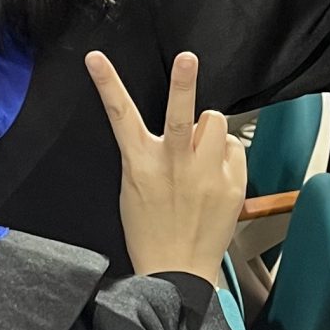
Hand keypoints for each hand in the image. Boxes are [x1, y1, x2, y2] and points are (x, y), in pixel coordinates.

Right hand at [84, 50, 245, 280]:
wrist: (177, 271)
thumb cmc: (151, 229)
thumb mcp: (133, 188)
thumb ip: (152, 153)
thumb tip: (184, 128)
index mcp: (141, 163)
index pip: (120, 115)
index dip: (107, 83)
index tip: (96, 58)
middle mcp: (174, 165)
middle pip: (180, 114)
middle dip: (182, 82)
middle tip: (187, 59)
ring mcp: (206, 175)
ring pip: (215, 121)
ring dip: (210, 128)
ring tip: (202, 150)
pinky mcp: (232, 185)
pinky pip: (234, 148)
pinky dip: (226, 155)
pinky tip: (216, 175)